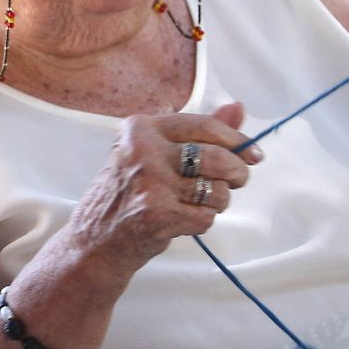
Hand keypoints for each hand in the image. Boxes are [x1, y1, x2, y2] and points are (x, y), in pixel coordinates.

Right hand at [70, 101, 259, 267]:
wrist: (95, 240)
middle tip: (236, 182)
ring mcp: (150, 182)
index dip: (236, 140)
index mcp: (141, 129)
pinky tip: (180, 220)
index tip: (253, 154)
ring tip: (194, 204)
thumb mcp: (152, 153)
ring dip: (216, 202)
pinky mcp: (158, 213)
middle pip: (218, 158)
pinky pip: (206, 217)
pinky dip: (201, 222)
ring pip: (217, 190)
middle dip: (237, 174)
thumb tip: (238, 108)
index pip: (204, 126)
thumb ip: (196, 133)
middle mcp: (143, 150)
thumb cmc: (128, 193)